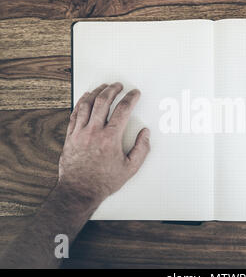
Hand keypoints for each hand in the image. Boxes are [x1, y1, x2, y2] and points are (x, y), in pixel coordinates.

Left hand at [58, 83, 149, 203]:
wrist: (79, 191)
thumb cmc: (104, 181)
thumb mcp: (130, 168)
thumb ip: (141, 149)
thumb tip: (145, 133)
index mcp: (110, 138)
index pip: (123, 110)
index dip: (131, 98)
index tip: (135, 93)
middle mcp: (94, 132)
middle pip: (103, 101)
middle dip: (112, 89)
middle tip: (118, 85)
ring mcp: (80, 133)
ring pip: (87, 104)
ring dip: (96, 92)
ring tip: (103, 87)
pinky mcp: (70, 137)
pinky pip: (74, 114)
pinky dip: (81, 103)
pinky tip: (85, 98)